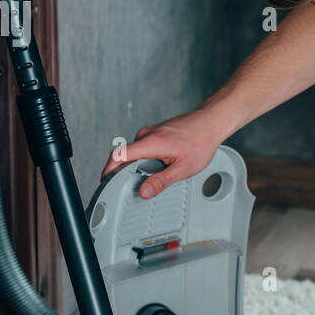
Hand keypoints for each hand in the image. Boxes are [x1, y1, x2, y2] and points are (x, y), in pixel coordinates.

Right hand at [101, 108, 223, 198]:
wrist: (210, 122)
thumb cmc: (200, 142)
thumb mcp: (182, 169)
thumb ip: (161, 181)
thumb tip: (144, 192)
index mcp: (149, 143)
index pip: (118, 156)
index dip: (108, 171)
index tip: (104, 182)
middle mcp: (146, 135)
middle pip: (125, 156)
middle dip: (125, 172)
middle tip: (133, 187)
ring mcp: (150, 132)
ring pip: (135, 152)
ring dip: (139, 165)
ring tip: (155, 175)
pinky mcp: (155, 132)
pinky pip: (143, 147)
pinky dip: (146, 159)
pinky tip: (161, 166)